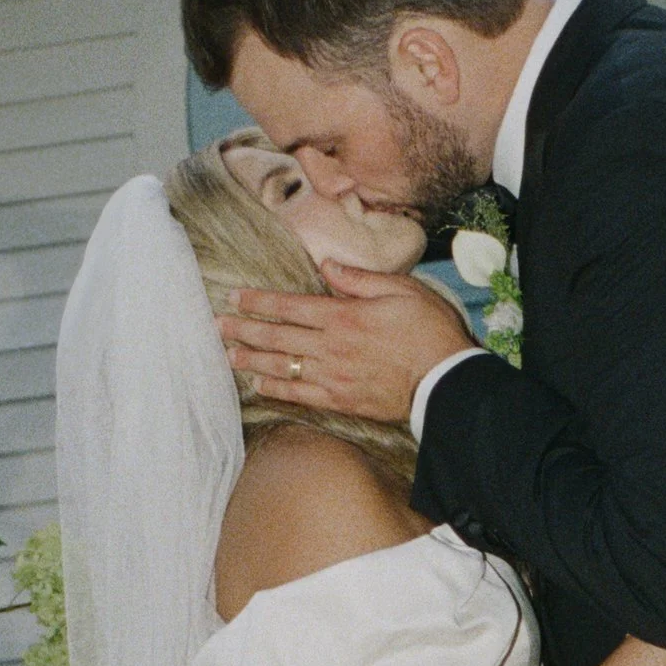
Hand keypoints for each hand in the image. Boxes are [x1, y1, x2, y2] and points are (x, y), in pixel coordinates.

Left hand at [219, 265, 475, 424]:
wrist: (448, 381)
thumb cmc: (431, 331)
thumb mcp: (402, 290)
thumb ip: (360, 279)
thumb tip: (327, 265)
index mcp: (343, 315)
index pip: (289, 306)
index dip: (258, 302)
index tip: (235, 298)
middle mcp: (331, 346)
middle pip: (277, 337)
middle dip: (244, 330)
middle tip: (217, 326)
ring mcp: (334, 376)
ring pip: (282, 367)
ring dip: (252, 361)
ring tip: (228, 355)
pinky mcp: (342, 401)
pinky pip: (301, 395)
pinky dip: (277, 390)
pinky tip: (258, 386)